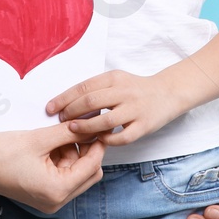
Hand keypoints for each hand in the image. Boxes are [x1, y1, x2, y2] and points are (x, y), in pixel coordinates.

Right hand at [0, 121, 105, 213]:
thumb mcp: (37, 139)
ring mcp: (49, 199)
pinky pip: (62, 175)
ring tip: (55, 134)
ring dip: (71, 152)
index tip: (98, 124)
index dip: (97, 143)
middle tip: (74, 126)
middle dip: (84, 149)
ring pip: (76, 173)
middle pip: (88, 173)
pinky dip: (60, 159)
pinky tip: (48, 144)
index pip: (92, 166)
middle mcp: (56, 201)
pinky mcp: (42, 194)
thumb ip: (67, 132)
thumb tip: (89, 123)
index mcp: (57, 191)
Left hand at [45, 69, 179, 147]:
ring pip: (105, 121)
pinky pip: (123, 137)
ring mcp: (135, 109)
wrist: (169, 92)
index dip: (63, 98)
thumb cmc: (135, 88)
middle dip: (71, 113)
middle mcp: (124, 92)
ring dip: (85, 127)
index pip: (83, 87)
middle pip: (91, 102)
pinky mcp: (145, 125)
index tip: (50, 108)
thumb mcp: (116, 80)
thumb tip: (66, 102)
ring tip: (73, 131)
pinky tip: (99, 140)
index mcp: (114, 78)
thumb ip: (95, 89)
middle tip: (60, 120)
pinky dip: (108, 140)